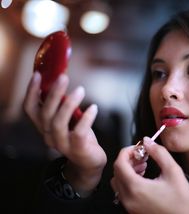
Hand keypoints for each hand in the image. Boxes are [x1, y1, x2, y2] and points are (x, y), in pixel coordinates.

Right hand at [24, 72, 106, 194]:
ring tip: (80, 90)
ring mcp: (62, 144)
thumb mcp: (69, 120)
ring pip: (58, 122)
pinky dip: (86, 118)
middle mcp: (49, 135)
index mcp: (44, 127)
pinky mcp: (77, 149)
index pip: (30, 109)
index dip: (31, 91)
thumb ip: (63, 106)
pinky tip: (93, 108)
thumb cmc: (79, 137)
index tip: (38, 74)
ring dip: (68, 104)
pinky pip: (79, 132)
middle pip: (45, 113)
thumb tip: (61, 83)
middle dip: (53, 93)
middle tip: (63, 77)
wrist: (89, 163)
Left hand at [111, 137, 188, 213]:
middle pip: (117, 172)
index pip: (120, 163)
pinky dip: (128, 181)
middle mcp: (128, 198)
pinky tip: (143, 178)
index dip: (127, 151)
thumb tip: (148, 141)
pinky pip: (123, 192)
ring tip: (143, 165)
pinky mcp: (132, 210)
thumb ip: (159, 153)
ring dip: (127, 170)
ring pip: (118, 182)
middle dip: (128, 159)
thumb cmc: (182, 202)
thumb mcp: (173, 172)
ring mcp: (129, 206)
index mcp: (136, 188)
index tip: (137, 147)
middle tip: (141, 155)